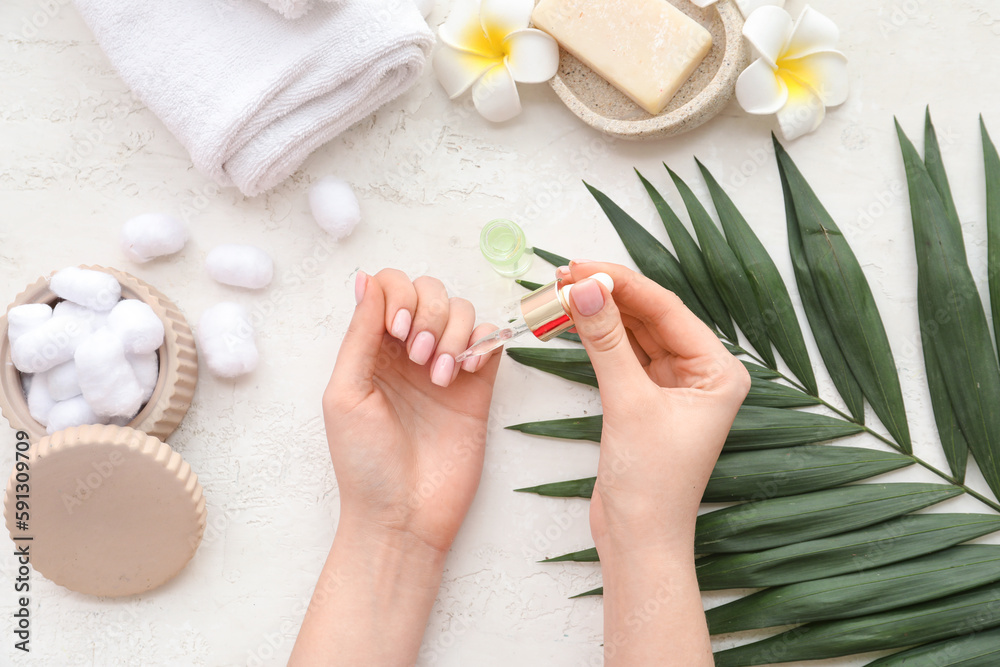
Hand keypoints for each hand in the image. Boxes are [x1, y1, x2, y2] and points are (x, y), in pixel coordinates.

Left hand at [290, 269, 500, 666]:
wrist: (403, 516)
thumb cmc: (364, 464)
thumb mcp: (346, 394)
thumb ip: (359, 334)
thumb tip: (366, 278)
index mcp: (371, 349)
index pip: (390, 288)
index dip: (398, 297)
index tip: (396, 333)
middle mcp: (408, 352)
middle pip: (430, 291)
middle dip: (429, 314)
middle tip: (419, 358)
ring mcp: (446, 367)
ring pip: (463, 311)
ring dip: (455, 333)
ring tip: (442, 376)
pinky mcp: (478, 388)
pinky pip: (492, 339)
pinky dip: (485, 343)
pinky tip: (469, 373)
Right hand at [561, 260, 748, 666]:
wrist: (638, 541)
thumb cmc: (652, 484)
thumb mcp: (628, 403)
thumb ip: (606, 342)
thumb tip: (585, 290)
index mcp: (718, 372)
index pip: (667, 310)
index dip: (622, 284)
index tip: (582, 267)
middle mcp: (700, 374)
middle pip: (649, 317)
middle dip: (607, 295)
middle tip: (564, 274)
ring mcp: (672, 387)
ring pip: (632, 334)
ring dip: (598, 314)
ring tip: (559, 291)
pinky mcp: (645, 400)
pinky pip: (621, 356)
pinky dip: (596, 339)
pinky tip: (572, 320)